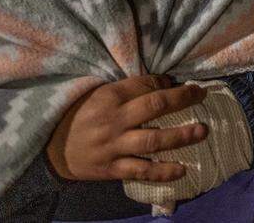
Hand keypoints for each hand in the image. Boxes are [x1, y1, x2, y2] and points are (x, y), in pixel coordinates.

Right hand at [46, 75, 207, 181]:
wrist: (52, 148)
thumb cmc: (80, 115)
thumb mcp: (99, 94)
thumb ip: (127, 91)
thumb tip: (164, 83)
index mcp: (110, 97)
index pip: (145, 85)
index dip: (167, 83)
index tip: (183, 84)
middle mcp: (114, 120)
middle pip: (153, 107)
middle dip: (181, 100)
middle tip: (202, 95)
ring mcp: (114, 146)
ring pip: (152, 140)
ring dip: (180, 136)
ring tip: (201, 131)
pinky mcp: (113, 169)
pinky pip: (141, 171)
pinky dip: (162, 171)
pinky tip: (182, 169)